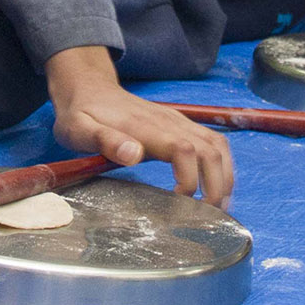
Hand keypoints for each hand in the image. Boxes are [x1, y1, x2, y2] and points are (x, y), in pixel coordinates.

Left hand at [45, 46, 234, 206]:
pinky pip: (213, 142)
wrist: (88, 88)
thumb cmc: (81, 113)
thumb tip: (134, 154)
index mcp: (146, 127)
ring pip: (218, 146)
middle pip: (211, 150)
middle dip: (216, 186)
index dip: (189, 180)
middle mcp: (169, 122)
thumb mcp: (79, 129)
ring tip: (220, 207)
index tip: (179, 204)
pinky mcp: (180, 125)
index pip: (184, 150)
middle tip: (208, 217)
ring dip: (225, 177)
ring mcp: (178, 122)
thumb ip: (106, 140)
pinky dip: (222, 165)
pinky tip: (217, 186)